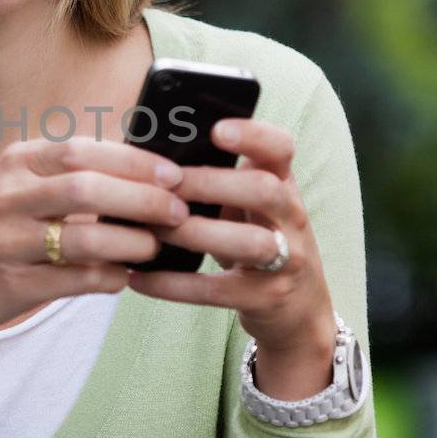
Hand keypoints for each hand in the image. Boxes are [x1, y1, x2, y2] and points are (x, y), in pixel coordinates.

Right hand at [0, 136, 189, 335]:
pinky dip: (109, 278)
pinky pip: (74, 281)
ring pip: (85, 239)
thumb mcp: (11, 183)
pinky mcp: (12, 284)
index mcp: (14, 162)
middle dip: (143, 200)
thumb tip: (139, 168)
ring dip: (132, 242)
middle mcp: (7, 197)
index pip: (82, 150)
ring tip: (156, 246)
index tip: (173, 175)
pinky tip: (125, 276)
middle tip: (178, 211)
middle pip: (88, 189)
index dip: (135, 162)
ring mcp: (6, 242)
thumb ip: (62, 172)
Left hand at [126, 117, 335, 357]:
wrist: (298, 307)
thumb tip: (148, 160)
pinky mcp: (266, 297)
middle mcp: (291, 218)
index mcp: (283, 185)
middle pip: (263, 190)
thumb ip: (218, 180)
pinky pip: (217, 290)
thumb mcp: (250, 205)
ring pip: (249, 242)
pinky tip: (138, 277)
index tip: (217, 129)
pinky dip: (174, 284)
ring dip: (193, 233)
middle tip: (165, 185)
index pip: (281, 149)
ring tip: (151, 230)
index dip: (254, 135)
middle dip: (210, 183)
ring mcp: (287, 260)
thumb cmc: (257, 239)